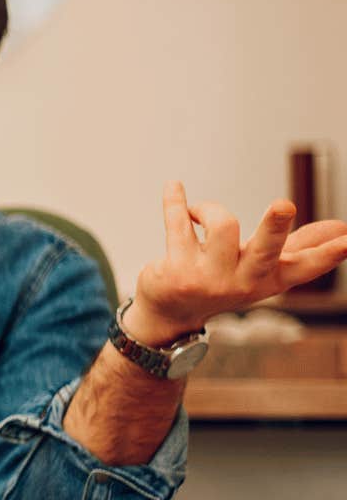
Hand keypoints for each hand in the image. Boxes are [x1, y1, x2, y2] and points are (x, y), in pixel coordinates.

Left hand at [126, 182, 346, 343]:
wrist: (170, 313)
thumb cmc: (224, 281)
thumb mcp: (265, 269)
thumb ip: (302, 247)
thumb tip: (344, 229)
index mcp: (270, 279)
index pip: (305, 267)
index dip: (328, 255)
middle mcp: (243, 281)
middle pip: (265, 248)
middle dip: (275, 225)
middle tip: (284, 204)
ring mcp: (209, 278)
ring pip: (222, 224)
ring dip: (208, 208)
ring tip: (198, 212)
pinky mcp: (177, 270)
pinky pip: (178, 224)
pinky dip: (176, 201)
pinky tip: (174, 186)